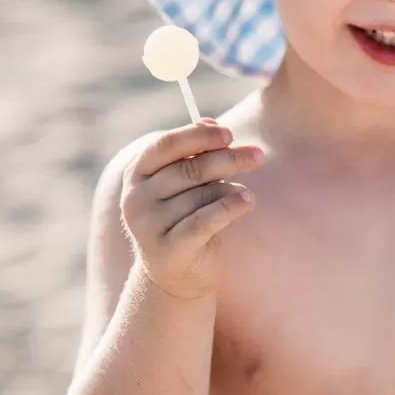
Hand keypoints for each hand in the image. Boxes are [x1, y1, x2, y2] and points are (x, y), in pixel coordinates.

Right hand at [119, 119, 264, 299]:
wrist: (175, 273)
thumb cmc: (183, 216)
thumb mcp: (184, 184)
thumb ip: (193, 153)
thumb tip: (210, 121)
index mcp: (136, 174)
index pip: (165, 145)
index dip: (198, 136)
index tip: (228, 134)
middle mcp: (136, 198)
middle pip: (189, 170)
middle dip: (228, 159)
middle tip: (258, 155)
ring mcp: (149, 226)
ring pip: (202, 196)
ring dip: (231, 189)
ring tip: (244, 193)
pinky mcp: (169, 249)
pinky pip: (205, 221)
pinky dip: (230, 207)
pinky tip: (248, 201)